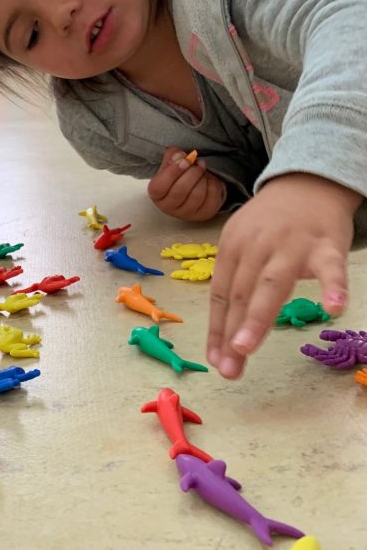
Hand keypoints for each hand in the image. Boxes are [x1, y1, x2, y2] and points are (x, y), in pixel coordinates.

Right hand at [147, 147, 226, 220]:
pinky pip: (212, 198)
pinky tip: (208, 180)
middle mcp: (169, 207)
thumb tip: (180, 156)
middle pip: (180, 190)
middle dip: (192, 173)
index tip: (184, 160)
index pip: (159, 187)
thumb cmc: (178, 177)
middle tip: (196, 164)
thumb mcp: (171, 164)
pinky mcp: (203, 214)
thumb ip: (172, 157)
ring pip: (197, 195)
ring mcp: (186, 214)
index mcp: (156, 195)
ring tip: (201, 170)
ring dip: (202, 178)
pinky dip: (213, 184)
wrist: (193, 188)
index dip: (172, 172)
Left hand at [206, 173, 359, 378]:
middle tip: (228, 368)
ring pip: (272, 284)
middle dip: (232, 333)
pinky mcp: (326, 245)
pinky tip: (333, 308)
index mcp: (232, 247)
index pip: (220, 294)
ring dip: (257, 317)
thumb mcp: (244, 243)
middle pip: (241, 293)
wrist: (307, 181)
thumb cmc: (272, 224)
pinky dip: (332, 286)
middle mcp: (256, 246)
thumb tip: (225, 333)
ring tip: (246, 348)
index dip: (217, 329)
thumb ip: (237, 282)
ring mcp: (291, 245)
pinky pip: (330, 268)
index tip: (216, 361)